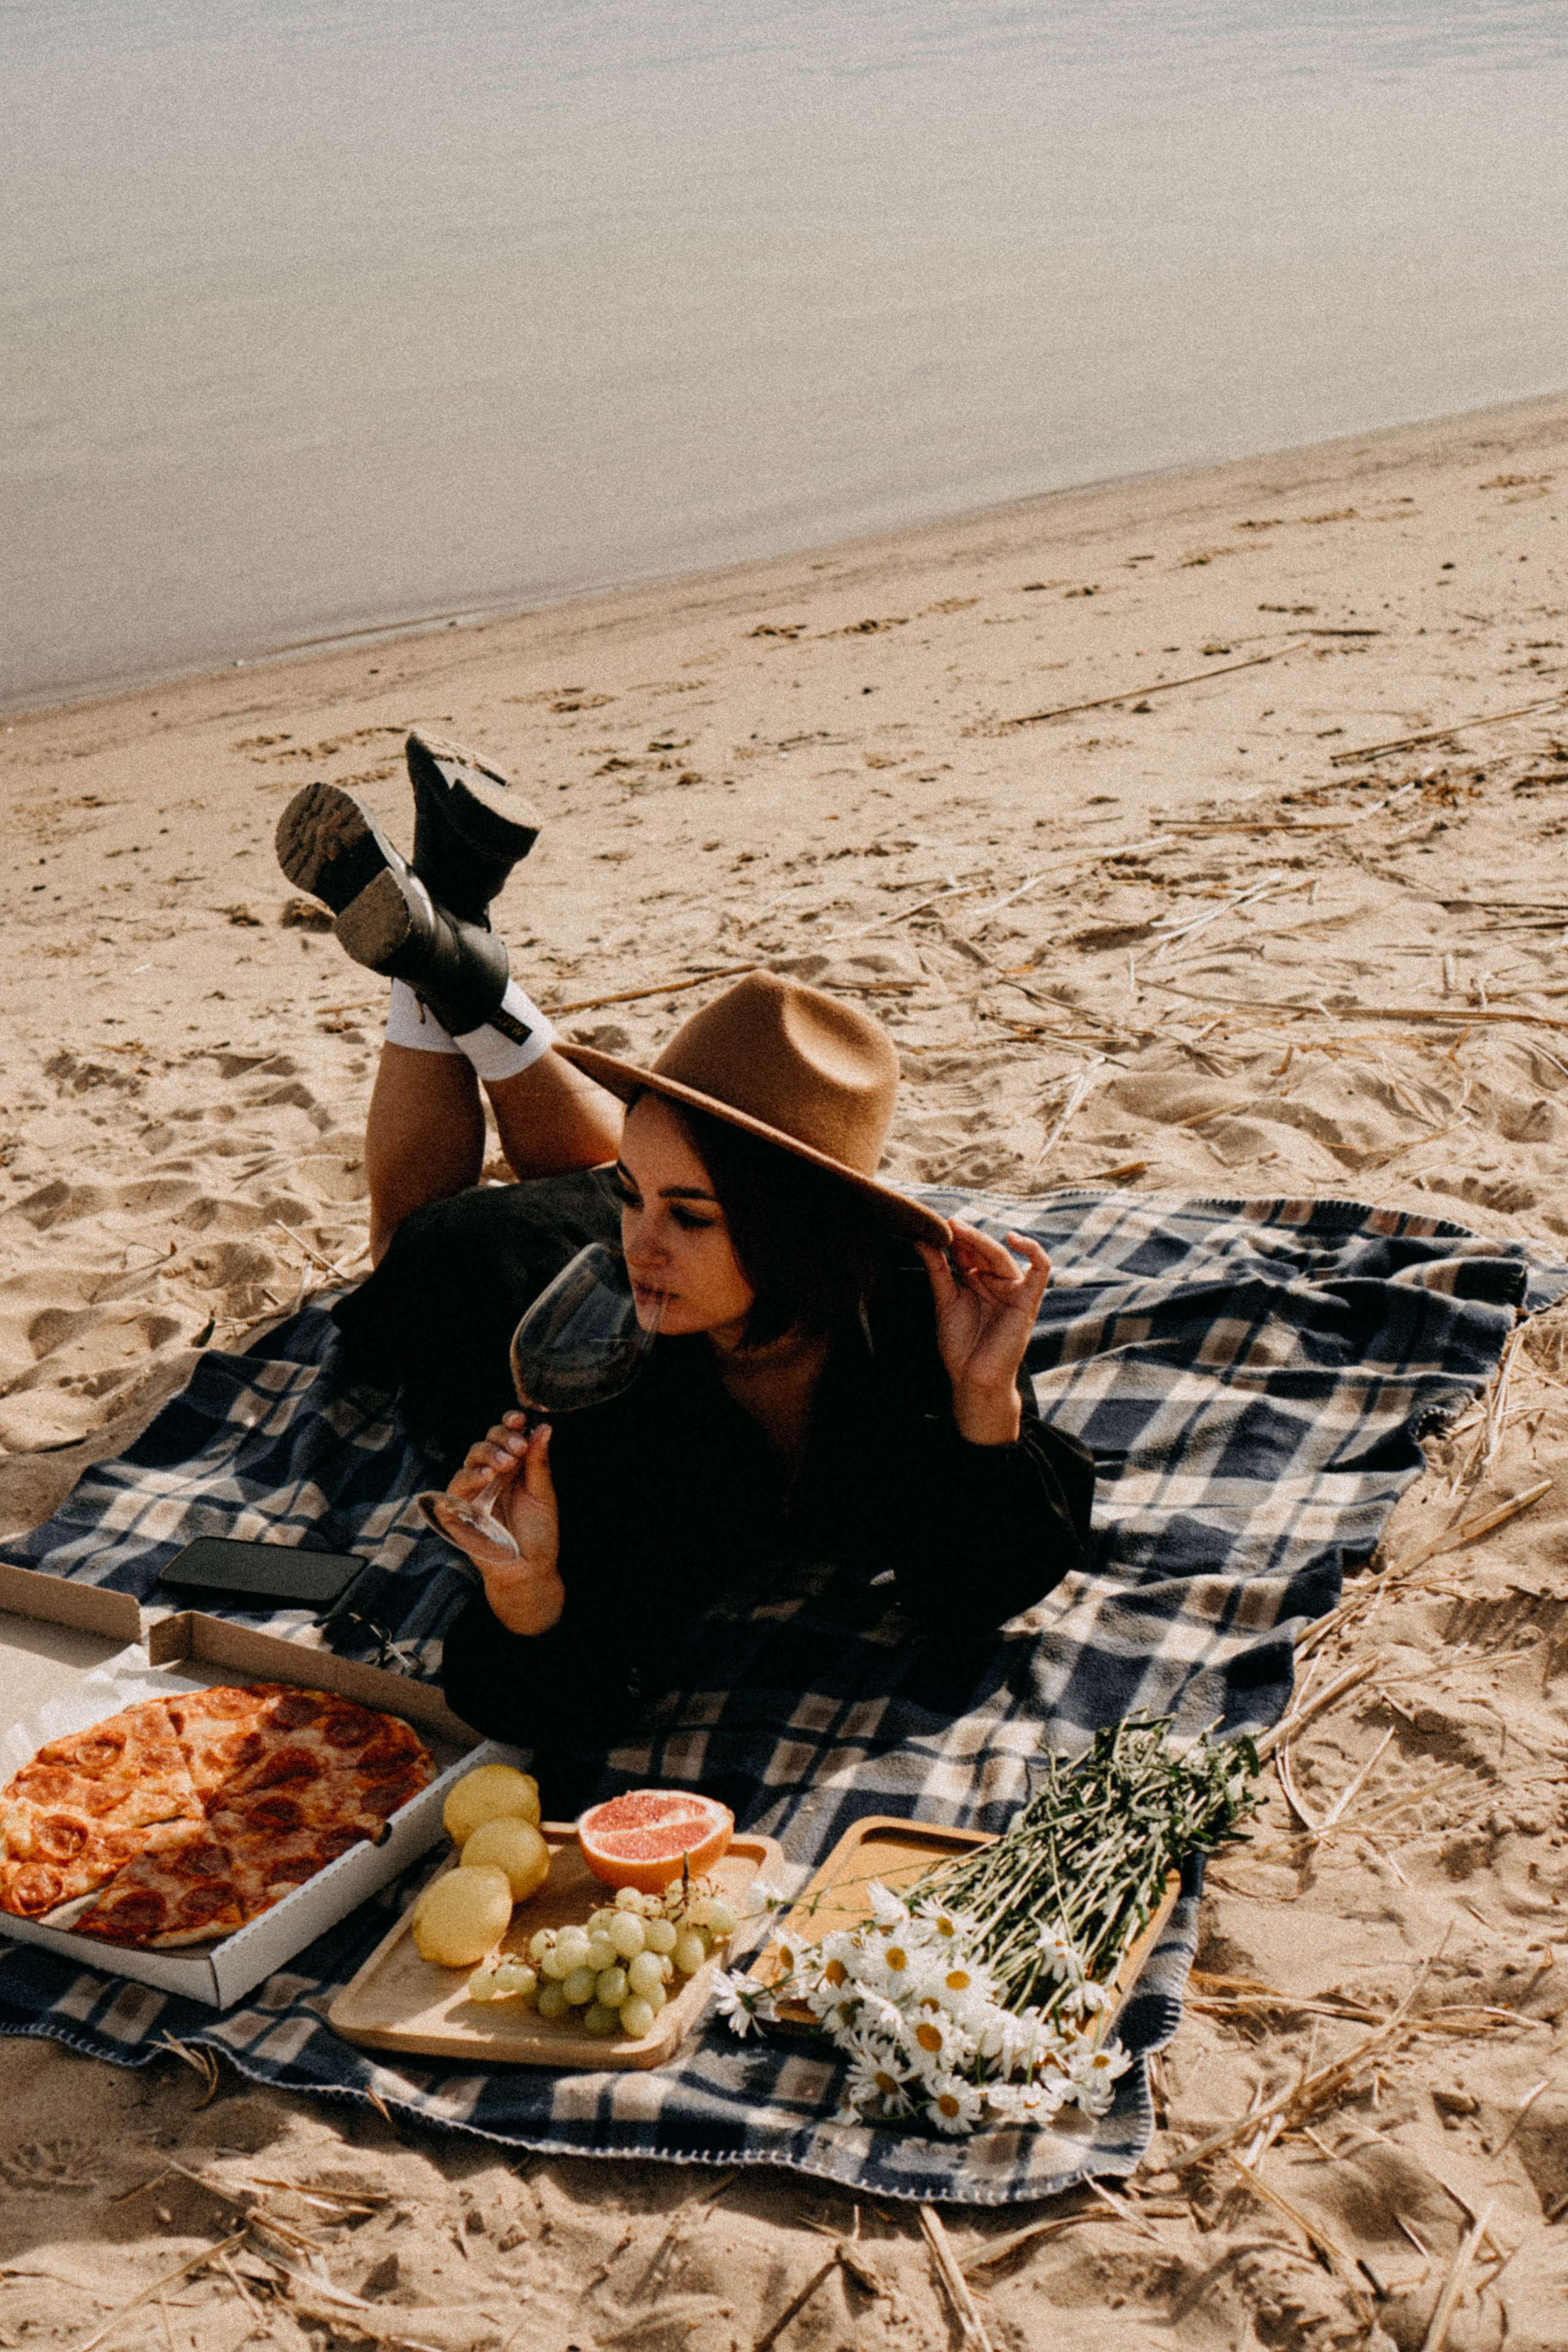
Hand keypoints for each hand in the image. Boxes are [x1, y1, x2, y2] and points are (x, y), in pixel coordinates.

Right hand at [434, 1411, 563, 1634]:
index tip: (519, 1418)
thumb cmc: (538, 1535)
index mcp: (512, 1470)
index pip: (505, 1438)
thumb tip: (543, 1427)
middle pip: (486, 1442)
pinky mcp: (459, 1509)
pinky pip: (457, 1486)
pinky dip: (470, 1477)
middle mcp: (492, 1477)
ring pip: (471, 1459)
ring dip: (488, 1454)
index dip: (509, 1424)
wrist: (529, 1570)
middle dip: (501, 1438)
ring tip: (506, 1462)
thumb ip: (538, 1462)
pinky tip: (487, 1476)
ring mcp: (474, 1492)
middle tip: (517, 1448)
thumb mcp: (543, 1494)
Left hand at [915, 1220, 1051, 1445]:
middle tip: (946, 1225)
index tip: (933, 1227)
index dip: (953, 1239)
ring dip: (982, 1241)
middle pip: (983, 1251)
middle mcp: (996, 1283)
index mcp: (977, 1282)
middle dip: (965, 1237)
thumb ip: (937, 1269)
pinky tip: (1013, 1238)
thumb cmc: (960, 1347)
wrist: (973, 1379)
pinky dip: (1033, 1250)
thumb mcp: (945, 1300)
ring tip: (960, 1230)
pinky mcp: (1029, 1300)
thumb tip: (921, 1237)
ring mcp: (1014, 1290)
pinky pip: (1041, 1269)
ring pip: (1003, 1255)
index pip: (967, 1252)